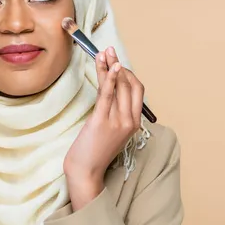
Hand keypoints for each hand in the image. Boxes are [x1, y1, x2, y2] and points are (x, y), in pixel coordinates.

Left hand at [64, 46, 144, 210]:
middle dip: (120, 65)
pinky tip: (109, 66)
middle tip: (110, 51)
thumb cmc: (95, 152)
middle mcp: (130, 121)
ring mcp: (117, 122)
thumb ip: (115, 113)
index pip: (137, 91)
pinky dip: (109, 78)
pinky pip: (108, 95)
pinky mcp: (102, 121)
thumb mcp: (111, 131)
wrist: (86, 172)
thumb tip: (111, 91)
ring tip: (104, 52)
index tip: (117, 62)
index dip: (128, 73)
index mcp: (134, 124)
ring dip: (111, 66)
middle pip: (131, 85)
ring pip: (118, 87)